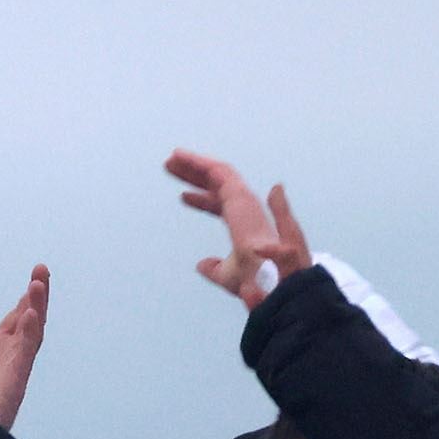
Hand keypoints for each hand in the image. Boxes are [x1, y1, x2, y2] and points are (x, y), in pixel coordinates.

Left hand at [165, 150, 312, 305]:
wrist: (266, 281)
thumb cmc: (252, 281)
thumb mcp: (227, 276)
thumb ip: (215, 269)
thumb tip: (202, 265)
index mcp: (244, 225)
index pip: (220, 206)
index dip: (202, 201)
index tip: (183, 197)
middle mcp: (246, 209)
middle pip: (215, 186)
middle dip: (195, 176)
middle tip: (172, 167)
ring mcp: (244, 200)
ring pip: (216, 173)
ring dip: (194, 164)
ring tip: (172, 157)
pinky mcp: (239, 194)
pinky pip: (217, 171)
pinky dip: (198, 162)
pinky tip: (181, 157)